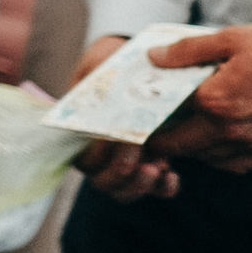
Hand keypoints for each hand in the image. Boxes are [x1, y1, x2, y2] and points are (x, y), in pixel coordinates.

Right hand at [69, 36, 182, 201]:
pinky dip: (163, 187)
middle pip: (102, 181)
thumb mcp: (100, 63)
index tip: (116, 137)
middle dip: (121, 172)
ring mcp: (125, 162)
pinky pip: (155, 189)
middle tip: (140, 154)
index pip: (82, 158)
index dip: (97, 155)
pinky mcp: (152, 164)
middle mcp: (99, 153)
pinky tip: (172, 175)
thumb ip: (96, 79)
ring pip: (124, 191)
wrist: (138, 61)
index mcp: (79, 129)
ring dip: (140, 184)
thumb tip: (101, 97)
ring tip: (158, 167)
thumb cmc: (112, 61)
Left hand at [141, 25, 251, 172]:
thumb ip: (187, 51)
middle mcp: (230, 130)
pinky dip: (217, 155)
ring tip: (182, 126)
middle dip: (164, 138)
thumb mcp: (229, 38)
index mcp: (215, 102)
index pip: (167, 119)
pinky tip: (214, 136)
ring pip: (206, 158)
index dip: (148, 119)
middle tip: (155, 123)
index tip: (137, 115)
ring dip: (190, 147)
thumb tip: (154, 58)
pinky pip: (232, 164)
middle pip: (181, 146)